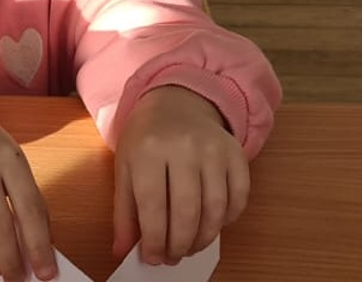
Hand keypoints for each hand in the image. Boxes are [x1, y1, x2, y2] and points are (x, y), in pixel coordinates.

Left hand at [112, 85, 247, 264]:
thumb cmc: (146, 140)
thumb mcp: (125, 169)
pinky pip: (238, 197)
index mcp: (148, 151)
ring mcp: (214, 150)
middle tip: (173, 257)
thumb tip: (123, 251)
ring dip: (203, 238)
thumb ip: (124, 212)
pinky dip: (227, 220)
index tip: (153, 258)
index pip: (153, 207)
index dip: (154, 240)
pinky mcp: (236, 154)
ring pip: (215, 210)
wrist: (176, 103)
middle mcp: (184, 148)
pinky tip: (211, 225)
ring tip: (190, 247)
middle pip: (187, 212)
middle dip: (180, 244)